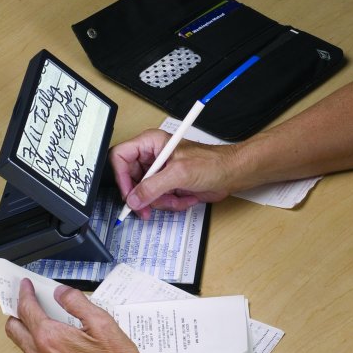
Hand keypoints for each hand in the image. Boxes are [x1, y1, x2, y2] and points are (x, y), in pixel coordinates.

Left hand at [5, 279, 144, 352]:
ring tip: (42, 324)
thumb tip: (60, 292)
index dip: (24, 294)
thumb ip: (76, 302)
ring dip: (27, 333)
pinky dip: (39, 352)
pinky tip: (56, 349)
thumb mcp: (101, 322)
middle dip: (17, 313)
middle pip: (13, 329)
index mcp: (51, 337)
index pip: (26, 309)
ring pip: (23, 348)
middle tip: (26, 303)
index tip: (25, 285)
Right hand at [109, 129, 240, 218]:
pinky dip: (170, 203)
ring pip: (144, 194)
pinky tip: (184, 197)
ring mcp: (159, 172)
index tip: (129, 194)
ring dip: (161, 201)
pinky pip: (157, 200)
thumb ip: (153, 187)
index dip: (121, 177)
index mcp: (151, 144)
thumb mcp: (179, 174)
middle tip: (148, 208)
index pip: (121, 157)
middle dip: (143, 196)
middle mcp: (152, 157)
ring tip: (177, 197)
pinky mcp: (167, 185)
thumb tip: (134, 199)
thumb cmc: (212, 163)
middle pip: (130, 180)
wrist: (231, 174)